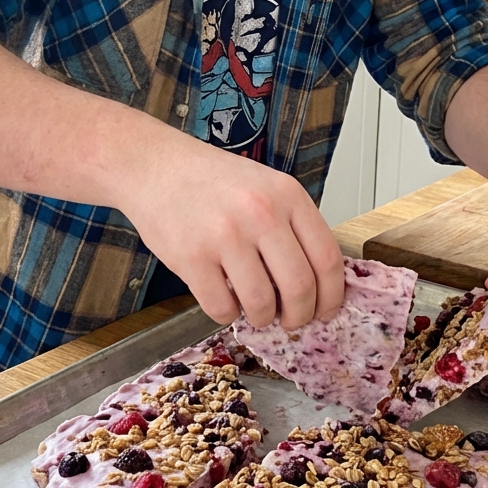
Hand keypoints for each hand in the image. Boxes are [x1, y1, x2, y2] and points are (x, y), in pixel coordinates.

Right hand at [122, 132, 345, 331]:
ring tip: (256, 311)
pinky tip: (224, 299)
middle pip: (300, 287)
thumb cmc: (212, 181)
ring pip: (262, 304)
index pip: (327, 258)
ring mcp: (225, 235)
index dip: (331, 295)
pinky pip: (222, 308)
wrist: (155, 166)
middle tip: (291, 321)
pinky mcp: (191, 257)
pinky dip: (227, 314)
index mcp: (288, 195)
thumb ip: (293, 227)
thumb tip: (318, 284)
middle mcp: (261, 213)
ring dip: (262, 318)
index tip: (326, 312)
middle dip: (300, 316)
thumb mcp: (267, 187)